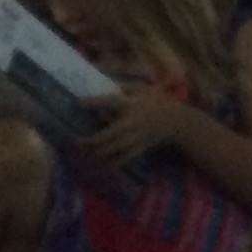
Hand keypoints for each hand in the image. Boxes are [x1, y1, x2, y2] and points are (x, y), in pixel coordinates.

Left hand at [79, 85, 194, 176]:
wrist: (175, 121)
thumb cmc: (156, 101)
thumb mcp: (142, 88)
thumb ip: (122, 85)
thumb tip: (101, 81)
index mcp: (131, 105)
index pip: (110, 102)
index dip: (94, 102)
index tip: (78, 102)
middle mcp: (131, 123)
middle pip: (108, 134)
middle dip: (90, 140)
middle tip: (75, 141)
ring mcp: (134, 138)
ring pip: (112, 149)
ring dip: (95, 153)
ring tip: (81, 154)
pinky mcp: (137, 149)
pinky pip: (120, 160)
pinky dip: (107, 166)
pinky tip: (96, 169)